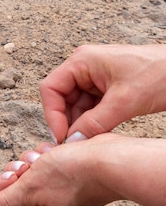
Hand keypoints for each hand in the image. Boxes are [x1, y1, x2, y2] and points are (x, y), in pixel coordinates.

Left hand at [0, 134, 164, 205]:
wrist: (111, 160)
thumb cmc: (72, 173)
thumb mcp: (30, 187)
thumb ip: (4, 203)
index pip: (4, 202)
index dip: (6, 183)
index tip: (17, 173)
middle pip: (16, 185)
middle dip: (20, 168)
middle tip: (33, 165)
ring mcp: (61, 193)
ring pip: (30, 170)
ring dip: (34, 159)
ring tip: (48, 157)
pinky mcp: (69, 177)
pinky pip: (46, 163)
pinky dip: (48, 155)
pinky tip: (57, 152)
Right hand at [39, 45, 165, 143]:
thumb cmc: (161, 73)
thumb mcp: (125, 102)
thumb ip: (95, 123)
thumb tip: (72, 142)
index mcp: (82, 61)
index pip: (51, 89)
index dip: (52, 115)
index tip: (62, 138)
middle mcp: (84, 66)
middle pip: (61, 98)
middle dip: (67, 121)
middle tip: (76, 144)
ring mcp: (95, 76)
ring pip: (76, 105)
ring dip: (81, 123)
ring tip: (90, 141)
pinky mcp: (106, 86)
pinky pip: (91, 106)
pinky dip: (93, 121)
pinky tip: (100, 133)